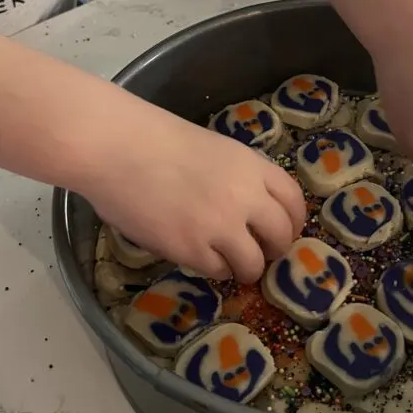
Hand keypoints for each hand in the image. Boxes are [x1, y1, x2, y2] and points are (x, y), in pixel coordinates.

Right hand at [83, 102, 305, 282]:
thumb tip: (248, 208)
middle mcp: (246, 197)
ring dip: (247, 268)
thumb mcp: (215, 149)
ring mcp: (221, 226)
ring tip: (232, 265)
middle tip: (263, 254)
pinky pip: (219, 272)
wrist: (118, 148)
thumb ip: (238, 177)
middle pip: (281, 235)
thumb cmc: (156, 140)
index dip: (294, 221)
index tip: (287, 231)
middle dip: (276, 250)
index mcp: (252, 165)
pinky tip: (202, 260)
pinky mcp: (192, 250)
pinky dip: (215, 270)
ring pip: (254, 263)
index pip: (294, 199)